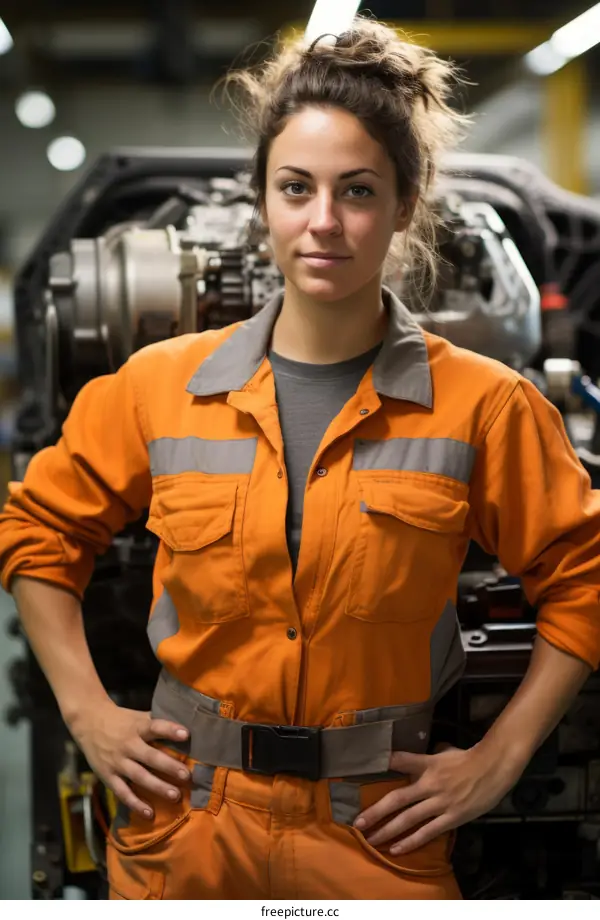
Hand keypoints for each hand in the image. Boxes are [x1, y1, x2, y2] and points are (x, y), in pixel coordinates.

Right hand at [70, 700, 191, 818]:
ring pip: (139, 776)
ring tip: (175, 795)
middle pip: (150, 756)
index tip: (186, 734)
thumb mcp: (137, 716)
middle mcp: (128, 745)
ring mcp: (117, 762)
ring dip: (158, 787)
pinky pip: (122, 792)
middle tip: (187, 776)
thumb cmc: (120, 719)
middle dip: (169, 766)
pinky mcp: (108, 775)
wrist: (87, 722)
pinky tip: (149, 813)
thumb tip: (184, 729)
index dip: (170, 730)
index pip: (155, 726)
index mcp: (137, 727)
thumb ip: (156, 722)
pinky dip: (135, 803)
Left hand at [353, 743, 524, 854]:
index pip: (401, 761)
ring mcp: (440, 802)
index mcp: (427, 764)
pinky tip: (397, 849)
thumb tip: (411, 758)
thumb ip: (426, 757)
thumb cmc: (467, 758)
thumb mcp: (443, 751)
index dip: (384, 764)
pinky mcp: (451, 818)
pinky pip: (427, 832)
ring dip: (388, 830)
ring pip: (409, 819)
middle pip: (398, 799)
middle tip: (358, 823)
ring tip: (371, 840)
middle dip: (376, 811)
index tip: (362, 769)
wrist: (493, 768)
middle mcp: (430, 784)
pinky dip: (411, 841)